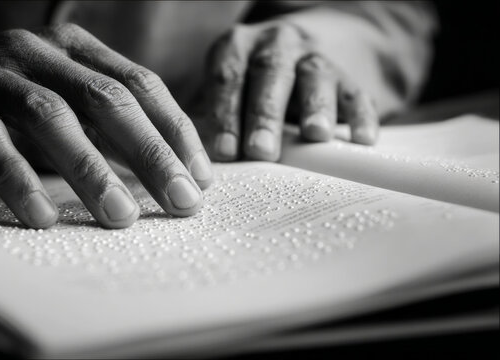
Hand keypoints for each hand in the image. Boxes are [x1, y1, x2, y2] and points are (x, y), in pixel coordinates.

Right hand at [0, 24, 212, 228]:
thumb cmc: (5, 114)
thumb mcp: (64, 113)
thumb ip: (106, 132)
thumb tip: (170, 175)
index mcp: (74, 48)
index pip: (139, 84)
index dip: (174, 131)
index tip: (200, 178)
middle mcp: (37, 49)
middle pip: (106, 99)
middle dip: (150, 154)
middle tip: (180, 202)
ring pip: (51, 116)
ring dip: (91, 171)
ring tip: (121, 217)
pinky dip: (18, 179)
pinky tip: (41, 217)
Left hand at [196, 21, 378, 161]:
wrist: (296, 54)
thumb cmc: (247, 86)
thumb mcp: (224, 92)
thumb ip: (210, 121)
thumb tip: (198, 166)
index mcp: (237, 47)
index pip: (228, 77)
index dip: (225, 113)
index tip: (225, 151)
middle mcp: (275, 45)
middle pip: (270, 74)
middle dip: (265, 114)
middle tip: (261, 150)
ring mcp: (313, 57)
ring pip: (316, 76)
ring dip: (315, 107)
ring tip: (315, 135)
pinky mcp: (347, 75)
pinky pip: (356, 92)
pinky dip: (361, 116)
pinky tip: (362, 139)